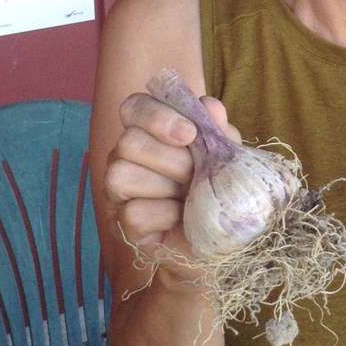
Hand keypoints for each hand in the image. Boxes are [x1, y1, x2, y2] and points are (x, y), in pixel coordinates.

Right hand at [102, 91, 237, 266]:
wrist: (223, 239)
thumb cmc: (220, 188)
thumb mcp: (227, 155)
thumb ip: (217, 130)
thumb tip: (209, 106)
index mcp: (148, 132)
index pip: (134, 107)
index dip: (156, 115)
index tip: (188, 134)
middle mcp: (125, 157)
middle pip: (128, 142)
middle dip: (172, 160)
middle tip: (194, 175)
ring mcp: (118, 192)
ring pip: (121, 175)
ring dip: (165, 187)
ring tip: (186, 197)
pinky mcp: (123, 225)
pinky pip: (133, 212)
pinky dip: (164, 215)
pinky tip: (178, 219)